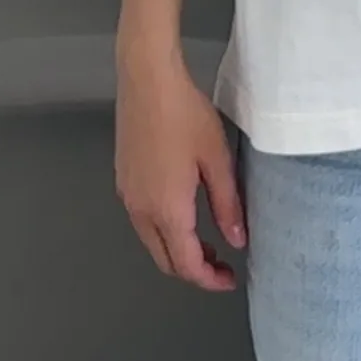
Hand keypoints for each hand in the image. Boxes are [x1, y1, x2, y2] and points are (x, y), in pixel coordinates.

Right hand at [115, 49, 245, 290]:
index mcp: (168, 210)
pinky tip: (184, 213)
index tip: (231, 278)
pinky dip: (164, 231)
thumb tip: (237, 242)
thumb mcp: (217, 160)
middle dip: (194, 270)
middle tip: (223, 263)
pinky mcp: (122, 181)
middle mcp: (141, 211)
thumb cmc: (186, 116)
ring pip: (152, 242)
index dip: (209, 280)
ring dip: (178, 251)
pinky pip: (142, 222)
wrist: (147, 80)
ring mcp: (127, 196)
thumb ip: (228, 204)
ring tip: (209, 241)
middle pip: (165, 261)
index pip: (187, 265)